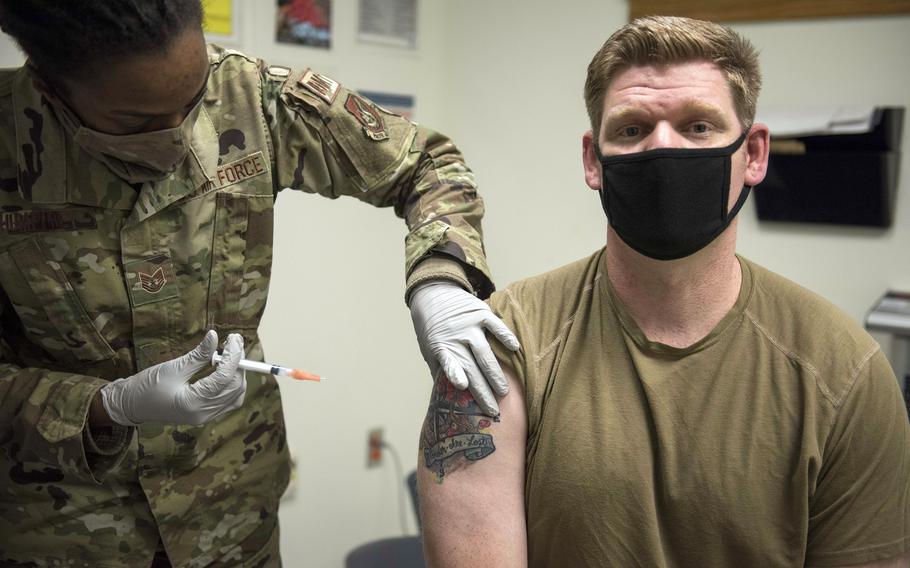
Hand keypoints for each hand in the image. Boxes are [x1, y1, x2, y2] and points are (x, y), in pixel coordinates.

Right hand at [99, 331, 245, 425]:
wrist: (132, 405)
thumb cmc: (147, 386)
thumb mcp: (173, 367)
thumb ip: (198, 355)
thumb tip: (214, 336)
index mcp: (194, 403)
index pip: (224, 378)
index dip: (233, 356)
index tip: (234, 338)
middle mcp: (204, 414)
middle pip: (234, 387)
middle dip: (238, 363)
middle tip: (233, 343)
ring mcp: (206, 417)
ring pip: (235, 395)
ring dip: (237, 374)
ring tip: (229, 354)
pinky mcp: (206, 414)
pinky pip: (228, 401)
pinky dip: (232, 384)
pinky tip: (225, 369)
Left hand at [410, 280, 519, 415]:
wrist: (433, 294)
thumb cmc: (431, 328)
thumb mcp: (428, 348)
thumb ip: (439, 368)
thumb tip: (444, 397)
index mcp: (441, 347)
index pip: (450, 365)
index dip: (455, 374)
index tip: (461, 386)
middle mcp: (456, 337)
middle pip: (472, 367)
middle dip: (483, 390)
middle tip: (493, 409)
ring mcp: (470, 325)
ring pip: (485, 353)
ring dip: (495, 373)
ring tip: (504, 391)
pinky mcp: (481, 312)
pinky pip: (496, 326)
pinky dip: (505, 336)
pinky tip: (515, 349)